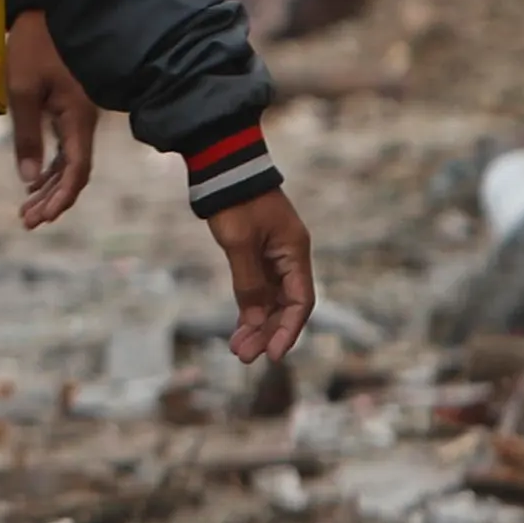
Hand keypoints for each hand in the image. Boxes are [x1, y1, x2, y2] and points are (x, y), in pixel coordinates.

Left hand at [0, 11, 94, 227]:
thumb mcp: (22, 89)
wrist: (47, 11)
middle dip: (52, 199)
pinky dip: (50, 165)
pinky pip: (65, 146)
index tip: (41, 217)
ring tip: (27, 208)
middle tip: (27, 221)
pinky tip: (34, 177)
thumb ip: (26, 134)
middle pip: (75, 172)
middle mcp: (84, 121)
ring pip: (70, 161)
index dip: (61, 198)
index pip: (77, 171)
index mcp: (78, 119)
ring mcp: (79, 115)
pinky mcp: (70, 108)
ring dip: (50, 185)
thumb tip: (27, 177)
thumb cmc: (35, 46)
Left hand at [206, 189, 314, 366]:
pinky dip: (250, 309)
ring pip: (271, 301)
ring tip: (237, 349)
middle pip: (285, 305)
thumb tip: (256, 323)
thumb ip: (249, 284)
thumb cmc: (235, 200)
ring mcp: (274, 255)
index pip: (301, 302)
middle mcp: (290, 256)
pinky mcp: (257, 253)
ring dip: (257, 325)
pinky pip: (259, 289)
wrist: (222, 166)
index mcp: (295, 251)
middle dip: (267, 333)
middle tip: (243, 356)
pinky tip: (239, 328)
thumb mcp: (240, 243)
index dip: (288, 330)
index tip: (272, 355)